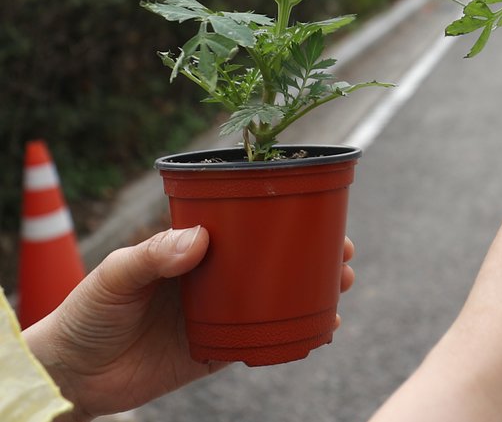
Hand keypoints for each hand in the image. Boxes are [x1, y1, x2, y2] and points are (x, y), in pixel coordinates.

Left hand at [25, 228, 354, 421]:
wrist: (72, 374)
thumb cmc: (87, 313)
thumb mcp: (115, 276)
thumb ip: (152, 256)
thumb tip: (198, 238)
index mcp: (194, 248)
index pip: (248, 223)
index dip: (287, 214)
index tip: (321, 211)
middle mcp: (215, 275)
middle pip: (277, 257)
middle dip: (318, 252)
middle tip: (344, 253)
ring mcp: (222, 311)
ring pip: (280, 294)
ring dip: (317, 288)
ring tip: (342, 286)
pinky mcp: (221, 348)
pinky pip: (269, 338)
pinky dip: (300, 332)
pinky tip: (324, 328)